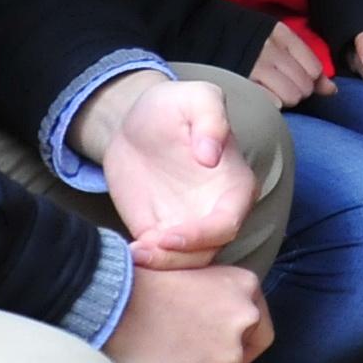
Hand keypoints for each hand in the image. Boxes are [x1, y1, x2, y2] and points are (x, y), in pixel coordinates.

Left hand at [88, 74, 253, 263]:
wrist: (136, 123)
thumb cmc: (172, 106)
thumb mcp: (195, 97)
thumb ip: (210, 118)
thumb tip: (212, 156)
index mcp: (235, 185)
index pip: (228, 224)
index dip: (201, 236)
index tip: (167, 236)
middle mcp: (218, 212)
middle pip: (208, 253)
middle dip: (177, 259)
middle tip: (142, 250)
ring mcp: (190, 227)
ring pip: (186, 264)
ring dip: (160, 265)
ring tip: (133, 251)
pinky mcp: (162, 235)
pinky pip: (162, 260)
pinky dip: (147, 263)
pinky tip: (128, 251)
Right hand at [105, 258, 268, 362]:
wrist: (109, 306)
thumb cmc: (133, 284)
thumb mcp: (183, 271)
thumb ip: (206, 294)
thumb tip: (200, 315)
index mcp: (242, 287)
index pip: (257, 327)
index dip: (235, 342)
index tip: (209, 348)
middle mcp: (245, 321)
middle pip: (234, 359)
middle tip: (171, 362)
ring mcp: (228, 359)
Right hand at [247, 21, 330, 106]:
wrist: (203, 37)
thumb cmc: (248, 44)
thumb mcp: (277, 43)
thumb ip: (306, 63)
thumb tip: (331, 89)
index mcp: (282, 34)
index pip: (314, 68)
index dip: (310, 80)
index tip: (297, 79)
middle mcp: (270, 49)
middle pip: (305, 85)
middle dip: (298, 91)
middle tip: (283, 88)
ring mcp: (254, 65)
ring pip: (291, 96)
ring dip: (285, 100)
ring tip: (272, 93)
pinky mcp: (240, 82)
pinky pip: (269, 102)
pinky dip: (271, 104)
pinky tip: (264, 98)